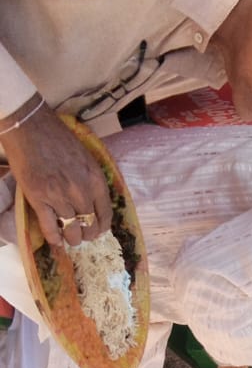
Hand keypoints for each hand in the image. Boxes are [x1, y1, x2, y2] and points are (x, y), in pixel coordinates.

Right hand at [3, 102, 112, 247]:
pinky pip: (50, 228)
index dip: (102, 226)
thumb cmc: (57, 138)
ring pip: (72, 231)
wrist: (30, 127)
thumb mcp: (85, 157)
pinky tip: (55, 240)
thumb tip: (93, 201)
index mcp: (95, 179)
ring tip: (69, 238)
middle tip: (82, 235)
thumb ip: (91, 179)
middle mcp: (81, 191)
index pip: (106, 213)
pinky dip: (53, 238)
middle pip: (90, 226)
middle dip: (87, 234)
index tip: (98, 230)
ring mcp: (60, 197)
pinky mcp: (39, 199)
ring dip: (72, 238)